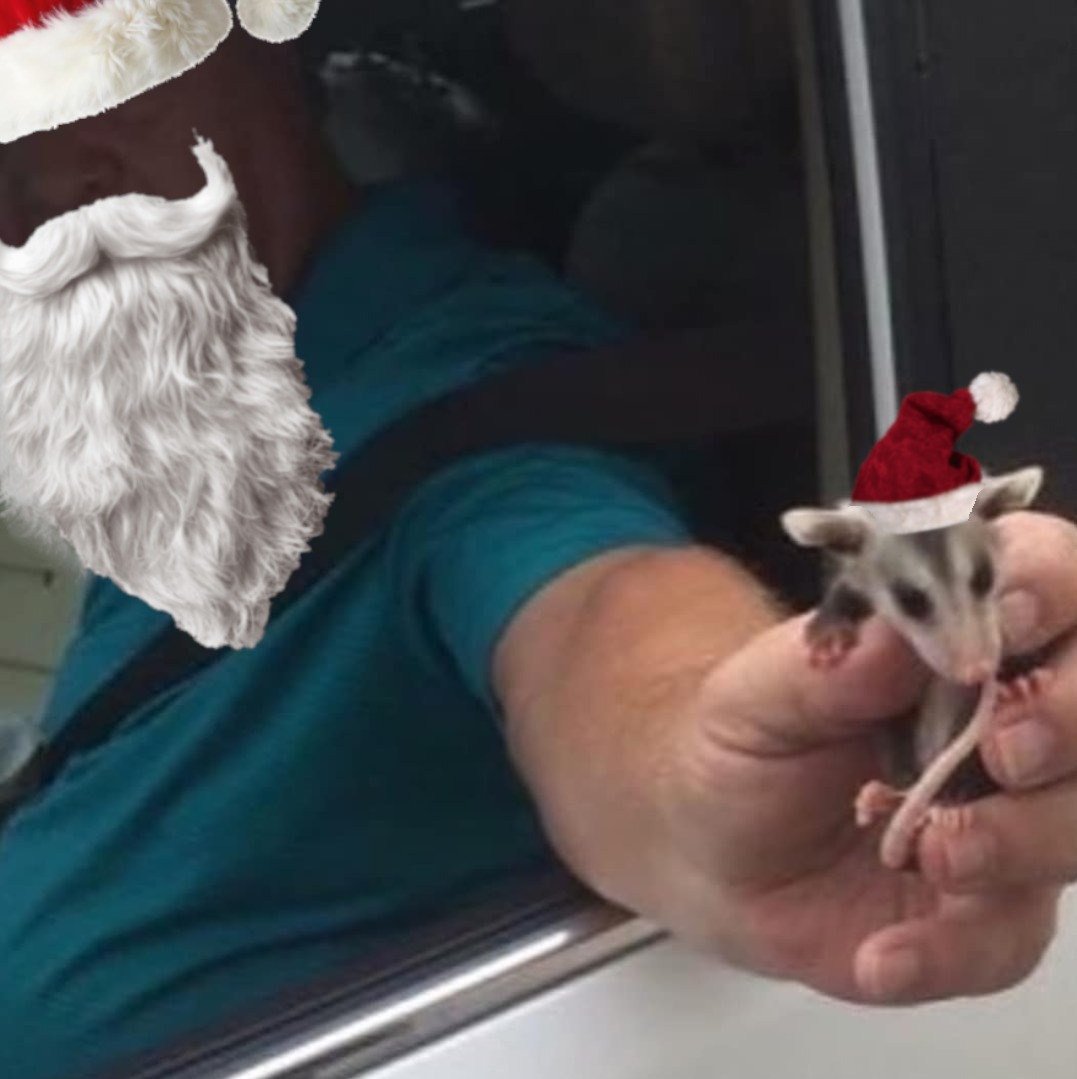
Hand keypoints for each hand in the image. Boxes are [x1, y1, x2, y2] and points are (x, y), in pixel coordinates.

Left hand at [660, 523, 1065, 1003]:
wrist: (712, 845)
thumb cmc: (741, 743)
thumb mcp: (751, 693)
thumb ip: (822, 667)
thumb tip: (898, 639)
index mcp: (955, 638)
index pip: (1049, 580)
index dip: (1048, 587)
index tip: (1008, 617)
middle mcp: (1005, 721)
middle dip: (1071, 720)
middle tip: (1004, 748)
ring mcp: (1008, 818)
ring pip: (1076, 823)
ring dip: (1023, 839)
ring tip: (933, 851)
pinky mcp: (984, 910)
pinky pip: (1005, 939)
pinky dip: (949, 949)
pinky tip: (881, 955)